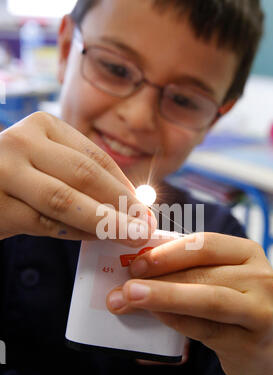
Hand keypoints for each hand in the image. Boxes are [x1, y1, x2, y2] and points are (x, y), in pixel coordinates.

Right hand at [0, 112, 154, 242]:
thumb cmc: (18, 177)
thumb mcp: (47, 160)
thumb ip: (81, 175)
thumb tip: (133, 202)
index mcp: (43, 125)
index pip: (95, 157)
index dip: (125, 186)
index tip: (146, 209)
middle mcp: (22, 142)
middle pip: (85, 175)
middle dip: (122, 204)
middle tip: (145, 227)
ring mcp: (5, 173)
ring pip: (65, 201)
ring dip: (104, 222)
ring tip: (129, 236)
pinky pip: (45, 224)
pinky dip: (75, 233)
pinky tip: (95, 239)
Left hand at [107, 232, 272, 374]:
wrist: (270, 349)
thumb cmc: (236, 305)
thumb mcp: (221, 280)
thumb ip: (189, 271)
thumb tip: (136, 269)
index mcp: (247, 252)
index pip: (205, 244)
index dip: (168, 252)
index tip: (136, 263)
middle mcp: (260, 277)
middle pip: (201, 273)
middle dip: (156, 279)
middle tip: (122, 286)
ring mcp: (260, 310)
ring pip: (205, 299)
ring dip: (161, 298)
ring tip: (127, 300)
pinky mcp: (251, 341)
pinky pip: (205, 327)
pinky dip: (175, 320)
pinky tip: (154, 317)